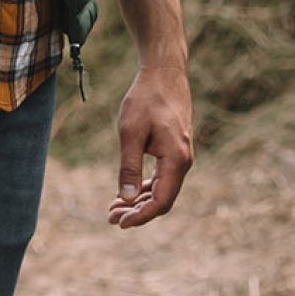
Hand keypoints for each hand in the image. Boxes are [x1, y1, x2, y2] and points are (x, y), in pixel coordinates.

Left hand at [107, 64, 191, 228]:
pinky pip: (162, 177)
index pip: (161, 201)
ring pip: (162, 189)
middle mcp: (183, 161)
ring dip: (139, 201)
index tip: (119, 223)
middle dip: (137, 212)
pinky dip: (145, 187)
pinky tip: (128, 191)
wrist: (164, 73)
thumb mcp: (131, 132)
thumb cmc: (146, 99)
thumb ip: (129, 166)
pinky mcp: (175, 150)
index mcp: (176, 159)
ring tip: (114, 208)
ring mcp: (181, 156)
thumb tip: (125, 199)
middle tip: (111, 217)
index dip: (140, 216)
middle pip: (162, 199)